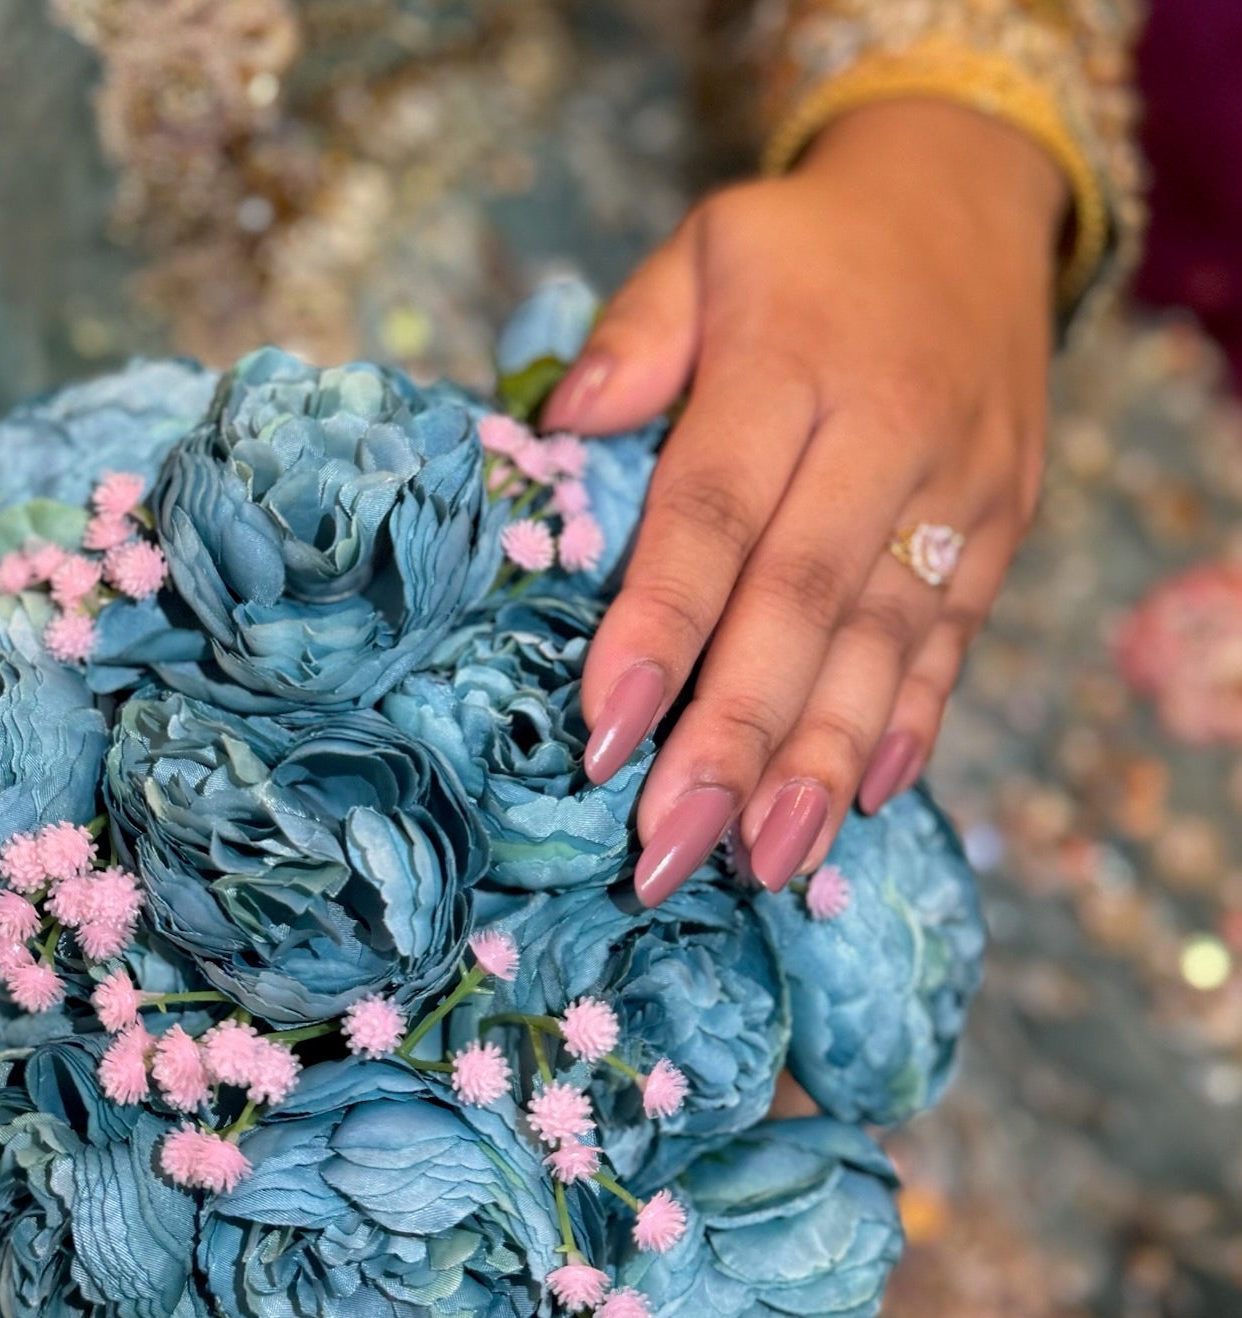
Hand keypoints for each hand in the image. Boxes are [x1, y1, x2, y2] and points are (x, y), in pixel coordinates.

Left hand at [543, 100, 1065, 902]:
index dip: (660, 628)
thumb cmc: (803, 254)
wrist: (970, 205)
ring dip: (821, 764)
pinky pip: (953, 639)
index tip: (602, 738)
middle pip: (801, 605)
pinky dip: (910, 725)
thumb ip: (636, 334)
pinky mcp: (1002, 527)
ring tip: (766, 864)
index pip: (714, 513)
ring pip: (884, 646)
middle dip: (733, 739)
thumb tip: (564, 421)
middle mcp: (884, 435)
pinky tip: (862, 803)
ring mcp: (959, 489)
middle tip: (669, 850)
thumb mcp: (707, 248)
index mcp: (791, 365)